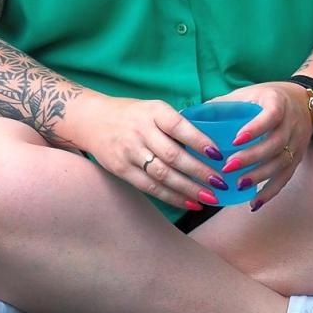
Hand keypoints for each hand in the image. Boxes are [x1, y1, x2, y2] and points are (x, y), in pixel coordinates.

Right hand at [68, 93, 221, 211]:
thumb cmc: (134, 115)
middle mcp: (141, 131)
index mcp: (154, 112)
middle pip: (173, 155)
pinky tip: (190, 203)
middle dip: (199, 171)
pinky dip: (172, 197)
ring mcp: (129, 152)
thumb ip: (177, 124)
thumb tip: (211, 146)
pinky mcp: (121, 169)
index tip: (218, 155)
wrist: (92, 120)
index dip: (199, 141)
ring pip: (162, 175)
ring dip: (188, 189)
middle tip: (220, 183)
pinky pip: (150, 187)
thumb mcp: (155, 109)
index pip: (179, 127)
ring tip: (210, 197)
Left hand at [207, 81, 312, 207]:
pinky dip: (270, 192)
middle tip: (228, 167)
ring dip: (260, 176)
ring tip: (239, 185)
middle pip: (275, 143)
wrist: (304, 103)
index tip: (236, 140)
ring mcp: (297, 142)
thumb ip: (222, 105)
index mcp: (278, 103)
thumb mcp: (247, 94)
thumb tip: (186, 117)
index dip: (256, 128)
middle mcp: (291, 123)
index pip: (272, 115)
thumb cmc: (266, 99)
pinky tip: (253, 203)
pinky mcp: (297, 158)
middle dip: (252, 157)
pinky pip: (285, 177)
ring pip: (281, 162)